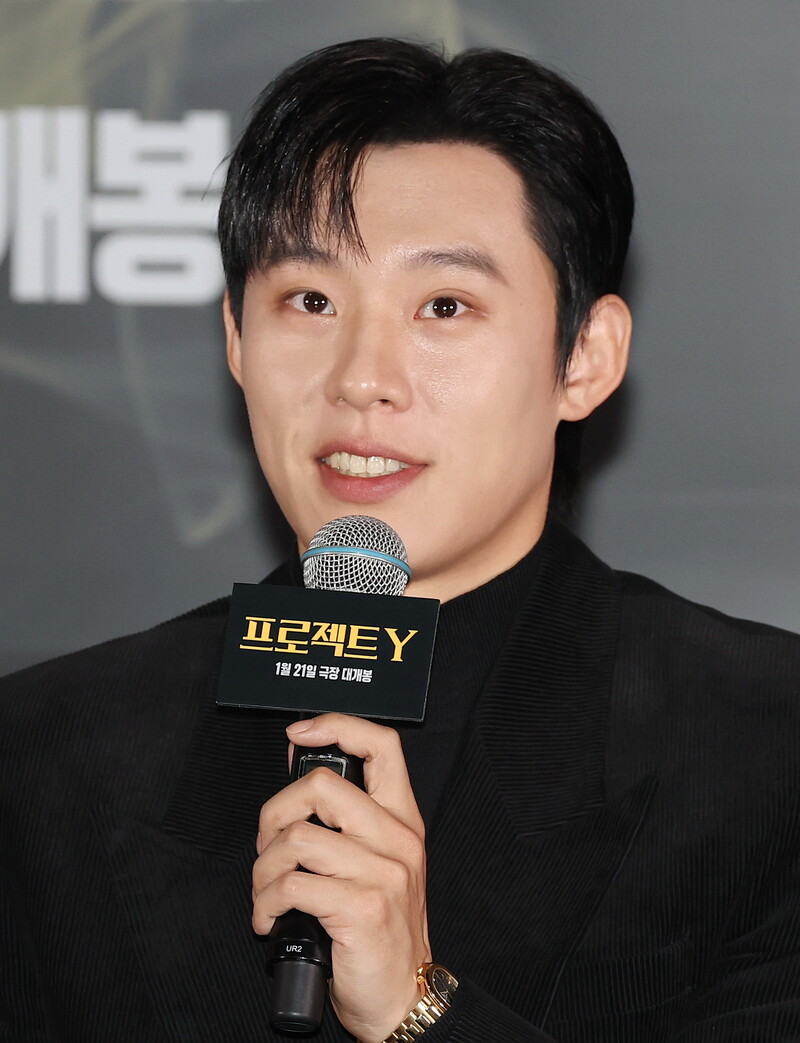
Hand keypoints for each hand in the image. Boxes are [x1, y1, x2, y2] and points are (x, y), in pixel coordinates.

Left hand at [252, 713, 430, 1042]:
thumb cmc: (381, 931)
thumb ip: (344, 819)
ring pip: (298, 839)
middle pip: (322, 785)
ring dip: (263, 869)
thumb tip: (298, 762)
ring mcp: (383, 873)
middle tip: (268, 846)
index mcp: (401, 820)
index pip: (382, 746)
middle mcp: (398, 840)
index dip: (337, 726)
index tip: (298, 733)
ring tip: (265, 891)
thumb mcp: (375, 863)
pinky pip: (292, 886)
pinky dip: (266, 902)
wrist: (403, 996)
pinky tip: (269, 918)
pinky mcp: (363, 908)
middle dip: (275, 813)